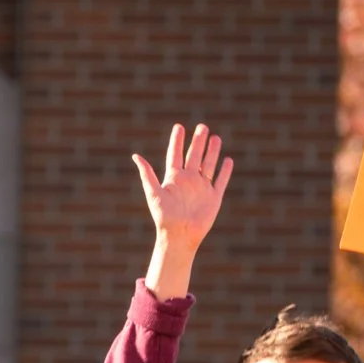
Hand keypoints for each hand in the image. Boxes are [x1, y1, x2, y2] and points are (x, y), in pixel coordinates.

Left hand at [131, 123, 234, 300]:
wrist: (179, 236)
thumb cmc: (164, 217)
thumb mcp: (154, 193)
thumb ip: (147, 174)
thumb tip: (136, 156)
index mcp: (173, 178)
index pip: (175, 154)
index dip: (177, 141)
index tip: (179, 127)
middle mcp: (188, 181)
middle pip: (194, 156)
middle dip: (198, 141)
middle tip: (202, 126)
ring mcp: (202, 188)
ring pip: (209, 165)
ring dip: (212, 152)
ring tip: (216, 138)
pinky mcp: (213, 197)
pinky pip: (220, 181)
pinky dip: (224, 171)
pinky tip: (227, 160)